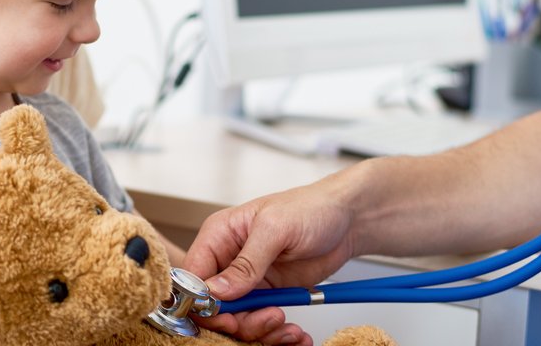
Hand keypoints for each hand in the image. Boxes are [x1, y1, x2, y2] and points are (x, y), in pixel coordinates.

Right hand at [183, 178, 361, 344]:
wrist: (347, 219)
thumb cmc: (311, 208)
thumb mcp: (276, 229)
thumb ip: (246, 262)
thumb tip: (218, 290)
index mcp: (219, 236)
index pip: (193, 275)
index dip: (202, 300)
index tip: (225, 314)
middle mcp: (229, 260)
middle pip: (212, 305)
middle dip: (236, 320)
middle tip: (264, 319)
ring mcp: (249, 280)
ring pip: (237, 319)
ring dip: (259, 329)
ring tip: (284, 323)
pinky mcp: (269, 294)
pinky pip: (261, 321)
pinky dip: (276, 333)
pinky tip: (293, 332)